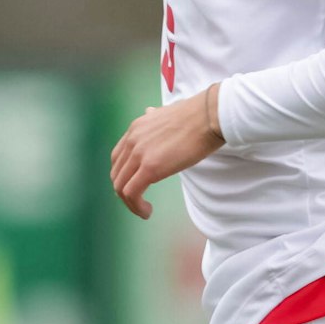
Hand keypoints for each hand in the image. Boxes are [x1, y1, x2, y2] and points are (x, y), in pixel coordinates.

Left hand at [110, 84, 224, 219]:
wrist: (207, 117)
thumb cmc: (195, 117)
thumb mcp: (166, 113)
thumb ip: (154, 117)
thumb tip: (149, 112)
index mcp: (135, 129)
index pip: (118, 158)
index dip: (124, 176)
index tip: (137, 187)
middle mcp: (132, 140)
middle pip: (117, 174)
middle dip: (125, 192)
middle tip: (140, 203)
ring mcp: (139, 154)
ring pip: (121, 187)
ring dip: (130, 203)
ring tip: (144, 211)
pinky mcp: (150, 167)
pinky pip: (132, 193)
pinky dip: (136, 207)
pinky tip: (148, 211)